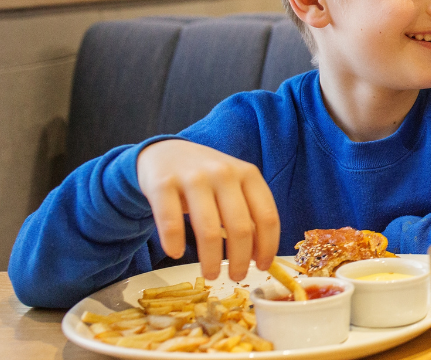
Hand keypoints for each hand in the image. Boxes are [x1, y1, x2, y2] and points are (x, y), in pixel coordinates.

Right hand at [137, 139, 279, 280]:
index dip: (267, 246)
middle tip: (236, 278)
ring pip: (209, 229)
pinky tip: (176, 254)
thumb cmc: (207, 178)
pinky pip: (171, 222)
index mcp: (248, 174)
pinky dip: (174, 243)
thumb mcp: (234, 187)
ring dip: (211, 259)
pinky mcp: (163, 183)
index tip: (262, 267)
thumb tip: (260, 255)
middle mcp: (224, 173)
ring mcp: (193, 177)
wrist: (165, 153)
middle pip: (240, 227)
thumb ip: (248, 213)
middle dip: (240, 260)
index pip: (267, 216)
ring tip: (210, 274)